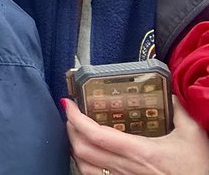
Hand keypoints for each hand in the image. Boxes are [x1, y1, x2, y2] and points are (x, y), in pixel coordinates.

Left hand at [64, 97, 208, 174]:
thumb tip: (171, 96)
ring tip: (76, 132)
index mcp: (139, 151)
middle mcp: (126, 168)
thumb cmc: (198, 168)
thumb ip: (180, 113)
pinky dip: (84, 165)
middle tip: (71, 114)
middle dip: (70, 129)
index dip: (75, 118)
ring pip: (84, 167)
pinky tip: (88, 155)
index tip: (68, 103)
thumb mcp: (193, 136)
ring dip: (75, 147)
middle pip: (82, 150)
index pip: (95, 135)